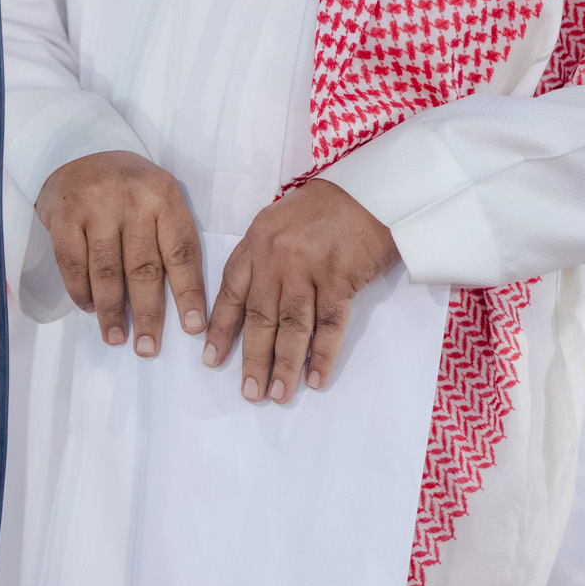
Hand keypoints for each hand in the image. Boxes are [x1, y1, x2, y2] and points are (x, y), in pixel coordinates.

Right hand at [35, 151, 206, 356]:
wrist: (77, 150)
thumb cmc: (128, 188)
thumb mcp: (158, 199)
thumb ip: (169, 239)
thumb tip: (181, 305)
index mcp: (165, 196)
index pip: (181, 251)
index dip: (188, 293)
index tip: (193, 329)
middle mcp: (132, 198)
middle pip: (143, 267)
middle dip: (148, 314)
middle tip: (148, 348)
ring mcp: (95, 205)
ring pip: (106, 270)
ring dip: (111, 311)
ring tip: (116, 338)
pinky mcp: (64, 214)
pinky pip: (73, 264)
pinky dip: (81, 292)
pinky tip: (90, 308)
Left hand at [205, 178, 399, 405]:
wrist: (372, 190)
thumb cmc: (326, 207)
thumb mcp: (279, 221)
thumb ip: (262, 257)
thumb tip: (253, 303)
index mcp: (257, 242)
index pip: (232, 292)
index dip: (222, 329)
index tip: (212, 359)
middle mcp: (276, 257)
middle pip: (260, 317)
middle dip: (253, 359)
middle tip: (249, 393)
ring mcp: (308, 268)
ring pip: (291, 326)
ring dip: (284, 365)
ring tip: (279, 395)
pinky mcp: (341, 278)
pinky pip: (329, 325)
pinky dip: (322, 355)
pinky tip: (315, 378)